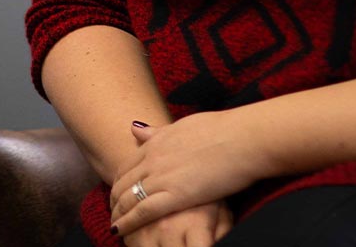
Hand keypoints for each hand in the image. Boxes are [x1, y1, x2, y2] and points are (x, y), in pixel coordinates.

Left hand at [110, 115, 267, 239]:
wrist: (242, 139)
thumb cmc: (221, 130)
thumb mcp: (182, 125)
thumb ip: (158, 131)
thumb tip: (135, 128)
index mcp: (156, 142)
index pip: (127, 166)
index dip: (118, 181)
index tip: (117, 193)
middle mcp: (153, 160)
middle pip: (122, 183)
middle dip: (114, 200)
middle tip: (113, 212)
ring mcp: (162, 177)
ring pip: (128, 198)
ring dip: (118, 214)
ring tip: (115, 226)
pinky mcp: (175, 195)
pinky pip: (142, 211)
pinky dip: (128, 222)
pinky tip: (120, 231)